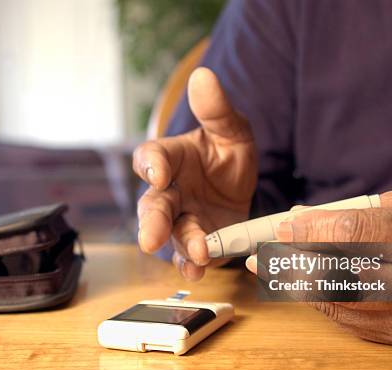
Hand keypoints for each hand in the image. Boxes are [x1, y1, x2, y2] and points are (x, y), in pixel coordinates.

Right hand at [133, 67, 256, 280]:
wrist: (241, 185)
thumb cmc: (227, 153)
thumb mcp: (232, 130)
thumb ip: (217, 110)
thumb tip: (203, 76)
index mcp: (172, 158)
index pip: (151, 157)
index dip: (151, 165)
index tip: (158, 173)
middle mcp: (170, 190)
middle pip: (153, 204)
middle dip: (153, 221)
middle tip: (150, 238)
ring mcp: (182, 218)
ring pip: (172, 233)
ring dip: (180, 245)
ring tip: (194, 255)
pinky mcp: (197, 240)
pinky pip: (189, 255)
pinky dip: (191, 264)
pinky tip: (198, 271)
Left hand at [246, 190, 391, 343]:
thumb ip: (355, 211)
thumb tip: (300, 218)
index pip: (357, 233)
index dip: (313, 231)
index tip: (284, 228)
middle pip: (342, 274)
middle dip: (294, 263)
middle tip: (263, 255)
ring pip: (339, 302)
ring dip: (297, 285)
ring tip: (269, 270)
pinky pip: (348, 320)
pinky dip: (318, 301)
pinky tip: (298, 286)